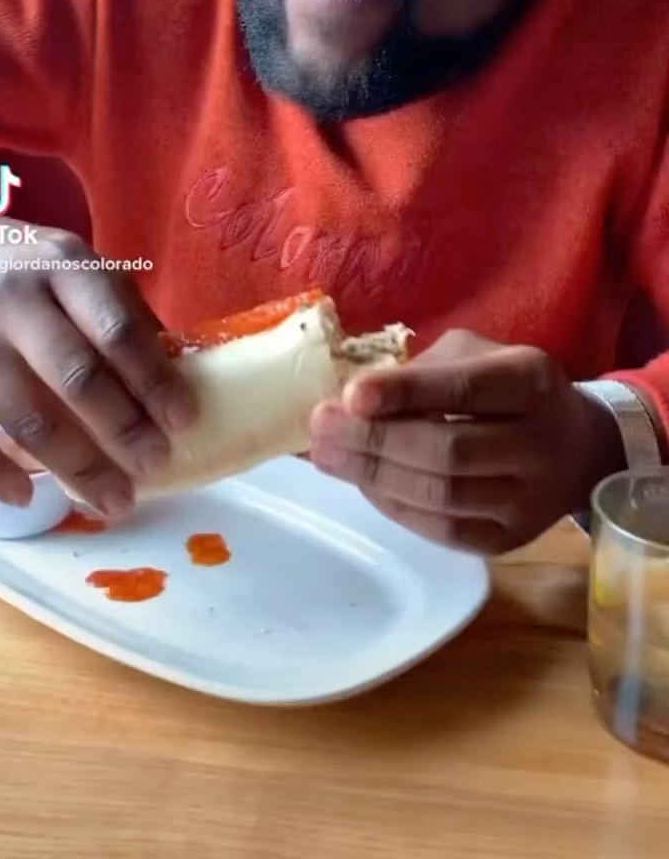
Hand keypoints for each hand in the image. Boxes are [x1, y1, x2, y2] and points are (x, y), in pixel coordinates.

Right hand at [0, 224, 194, 514]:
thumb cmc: (20, 267)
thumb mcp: (74, 266)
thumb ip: (120, 312)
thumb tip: (177, 376)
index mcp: (63, 266)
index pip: (117, 330)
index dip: (154, 380)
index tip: (184, 421)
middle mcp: (13, 300)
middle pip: (77, 378)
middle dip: (124, 430)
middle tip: (155, 465)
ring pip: (26, 418)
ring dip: (76, 467)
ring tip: (113, 500)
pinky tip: (25, 495)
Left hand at [310, 330, 624, 554]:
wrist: (576, 447)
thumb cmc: (506, 390)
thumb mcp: (475, 357)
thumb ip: (423, 372)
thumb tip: (348, 399)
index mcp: (531, 381)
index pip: (465, 389)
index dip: (405, 393)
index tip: (351, 395)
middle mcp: (539, 443)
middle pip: (448, 451)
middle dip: (374, 440)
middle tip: (320, 427)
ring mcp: (529, 499)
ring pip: (442, 497)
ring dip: (374, 476)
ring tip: (327, 456)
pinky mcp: (511, 539)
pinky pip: (444, 531)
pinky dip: (395, 507)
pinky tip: (363, 483)